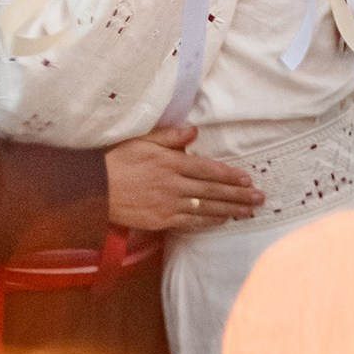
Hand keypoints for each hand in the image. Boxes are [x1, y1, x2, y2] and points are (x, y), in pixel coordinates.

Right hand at [104, 123, 262, 236]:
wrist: (93, 189)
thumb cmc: (114, 161)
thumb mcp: (141, 140)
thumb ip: (169, 137)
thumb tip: (194, 132)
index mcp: (170, 163)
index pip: (208, 169)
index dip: (230, 175)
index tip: (247, 178)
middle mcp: (173, 185)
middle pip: (213, 190)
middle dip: (239, 194)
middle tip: (259, 198)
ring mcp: (168, 204)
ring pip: (206, 207)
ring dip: (230, 210)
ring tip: (249, 212)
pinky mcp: (161, 220)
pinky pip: (191, 222)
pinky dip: (208, 221)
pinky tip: (222, 220)